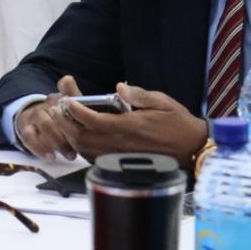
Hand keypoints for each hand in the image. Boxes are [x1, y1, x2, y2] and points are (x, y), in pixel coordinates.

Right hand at [14, 76, 82, 160]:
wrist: (35, 121)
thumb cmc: (62, 118)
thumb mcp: (74, 113)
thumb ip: (84, 112)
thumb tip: (100, 118)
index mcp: (62, 97)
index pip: (67, 86)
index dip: (69, 91)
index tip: (75, 104)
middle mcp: (47, 103)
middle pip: (56, 112)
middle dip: (69, 131)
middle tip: (81, 146)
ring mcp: (35, 115)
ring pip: (44, 125)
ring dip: (58, 142)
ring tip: (69, 155)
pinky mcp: (25, 128)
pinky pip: (29, 137)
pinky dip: (40, 149)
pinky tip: (51, 158)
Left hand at [53, 82, 206, 166]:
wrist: (192, 148)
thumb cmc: (178, 123)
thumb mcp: (163, 101)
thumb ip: (139, 95)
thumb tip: (120, 87)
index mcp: (131, 127)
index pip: (95, 120)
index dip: (77, 111)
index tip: (66, 100)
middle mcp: (122, 144)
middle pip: (84, 137)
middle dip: (66, 123)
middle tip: (57, 108)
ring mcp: (120, 155)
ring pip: (86, 150)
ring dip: (70, 136)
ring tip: (62, 120)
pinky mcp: (121, 162)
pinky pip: (95, 157)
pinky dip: (81, 147)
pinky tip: (77, 135)